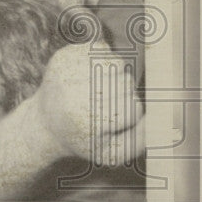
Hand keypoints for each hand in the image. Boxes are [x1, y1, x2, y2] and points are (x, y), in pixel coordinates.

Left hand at [36, 42, 144, 163]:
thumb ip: (140, 138)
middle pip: (126, 82)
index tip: (115, 122)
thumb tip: (157, 115)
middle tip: (108, 106)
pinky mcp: (63, 55)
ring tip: (102, 90)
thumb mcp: (112, 153)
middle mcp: (74, 91)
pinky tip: (92, 76)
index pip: (134, 107)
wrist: (44, 122)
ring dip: (116, 76)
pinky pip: (101, 49)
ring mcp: (66, 69)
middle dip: (125, 94)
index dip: (131, 115)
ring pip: (116, 63)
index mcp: (87, 118)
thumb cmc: (83, 139)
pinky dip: (104, 61)